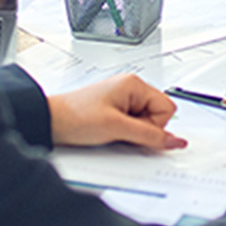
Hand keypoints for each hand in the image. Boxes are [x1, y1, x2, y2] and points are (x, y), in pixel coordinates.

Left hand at [47, 74, 183, 150]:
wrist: (50, 122)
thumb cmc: (75, 117)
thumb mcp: (117, 128)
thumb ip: (150, 136)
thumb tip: (176, 141)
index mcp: (134, 84)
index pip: (167, 108)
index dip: (155, 126)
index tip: (136, 131)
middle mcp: (130, 88)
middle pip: (157, 116)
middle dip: (143, 129)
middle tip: (120, 131)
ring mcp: (122, 99)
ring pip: (145, 123)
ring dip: (132, 132)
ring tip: (111, 131)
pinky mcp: (114, 111)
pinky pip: (132, 125)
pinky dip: (124, 133)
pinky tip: (108, 133)